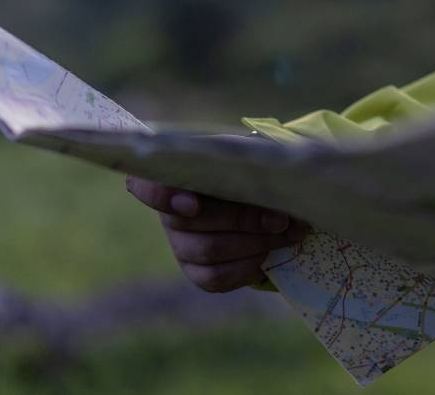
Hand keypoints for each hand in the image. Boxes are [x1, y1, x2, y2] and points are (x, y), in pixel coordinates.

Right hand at [126, 176, 307, 291]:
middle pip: (191, 223)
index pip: (145, 186)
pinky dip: (248, 267)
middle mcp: (168, 213)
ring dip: (255, 244)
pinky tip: (272, 256)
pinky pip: (215, 278)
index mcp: (173, 176)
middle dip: (243, 220)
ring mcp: (179, 245)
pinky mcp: (196, 272)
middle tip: (282, 219)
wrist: (260, 199)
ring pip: (208, 251)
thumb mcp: (249, 156)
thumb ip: (251, 162)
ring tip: (288, 234)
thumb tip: (277, 177)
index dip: (163, 197)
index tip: (192, 204)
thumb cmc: (250, 168)